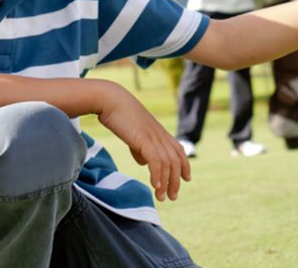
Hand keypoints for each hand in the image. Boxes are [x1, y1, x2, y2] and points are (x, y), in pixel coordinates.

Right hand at [97, 84, 190, 201]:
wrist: (110, 100)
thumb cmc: (118, 115)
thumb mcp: (133, 133)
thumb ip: (140, 148)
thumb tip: (143, 162)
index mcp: (159, 132)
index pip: (179, 150)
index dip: (185, 165)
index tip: (187, 179)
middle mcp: (160, 135)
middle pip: (176, 161)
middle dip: (175, 181)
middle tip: (172, 197)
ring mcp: (153, 137)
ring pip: (167, 163)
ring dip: (166, 182)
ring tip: (162, 197)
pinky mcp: (144, 139)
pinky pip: (156, 160)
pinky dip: (157, 174)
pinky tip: (155, 185)